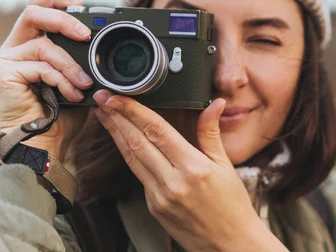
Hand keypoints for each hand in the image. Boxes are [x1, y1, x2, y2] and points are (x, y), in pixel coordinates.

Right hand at [0, 0, 93, 159]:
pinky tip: (73, 95)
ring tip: (85, 85)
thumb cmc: (61, 115)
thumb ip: (82, 57)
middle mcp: (13, 48)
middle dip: (63, 19)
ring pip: (44, 46)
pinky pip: (40, 66)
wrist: (44, 145)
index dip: (59, 0)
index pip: (39, 8)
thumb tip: (104, 41)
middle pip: (33, 12)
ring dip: (71, 66)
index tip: (83, 6)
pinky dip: (62, 80)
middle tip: (86, 34)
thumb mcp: (77, 78)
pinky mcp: (2, 73)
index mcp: (30, 45)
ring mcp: (5, 60)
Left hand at [93, 90, 287, 250]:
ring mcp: (160, 197)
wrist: (230, 243)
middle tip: (103, 99)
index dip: (134, 111)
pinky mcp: (153, 207)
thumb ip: (211, 133)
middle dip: (117, 118)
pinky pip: (139, 175)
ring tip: (104, 115)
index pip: (157, 131)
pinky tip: (123, 142)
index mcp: (193, 168)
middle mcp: (173, 182)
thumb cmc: (232, 204)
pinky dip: (129, 155)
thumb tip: (215, 103)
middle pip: (137, 143)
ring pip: (132, 159)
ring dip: (116, 135)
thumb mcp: (225, 165)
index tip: (118, 97)